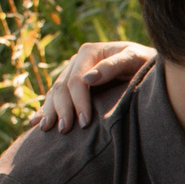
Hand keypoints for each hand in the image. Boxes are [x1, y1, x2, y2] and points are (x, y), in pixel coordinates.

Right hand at [30, 40, 155, 132]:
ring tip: (46, 129)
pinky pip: (55, 98)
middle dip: (62, 109)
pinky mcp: (73, 86)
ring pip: (55, 93)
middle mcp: (77, 61)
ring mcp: (73, 73)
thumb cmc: (144, 63)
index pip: (77, 80)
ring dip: (49, 111)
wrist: (147, 66)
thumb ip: (112, 66)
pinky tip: (36, 122)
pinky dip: (45, 109)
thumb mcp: (134, 59)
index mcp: (89, 52)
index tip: (85, 122)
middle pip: (62, 87)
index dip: (79, 101)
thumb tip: (88, 78)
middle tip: (64, 131)